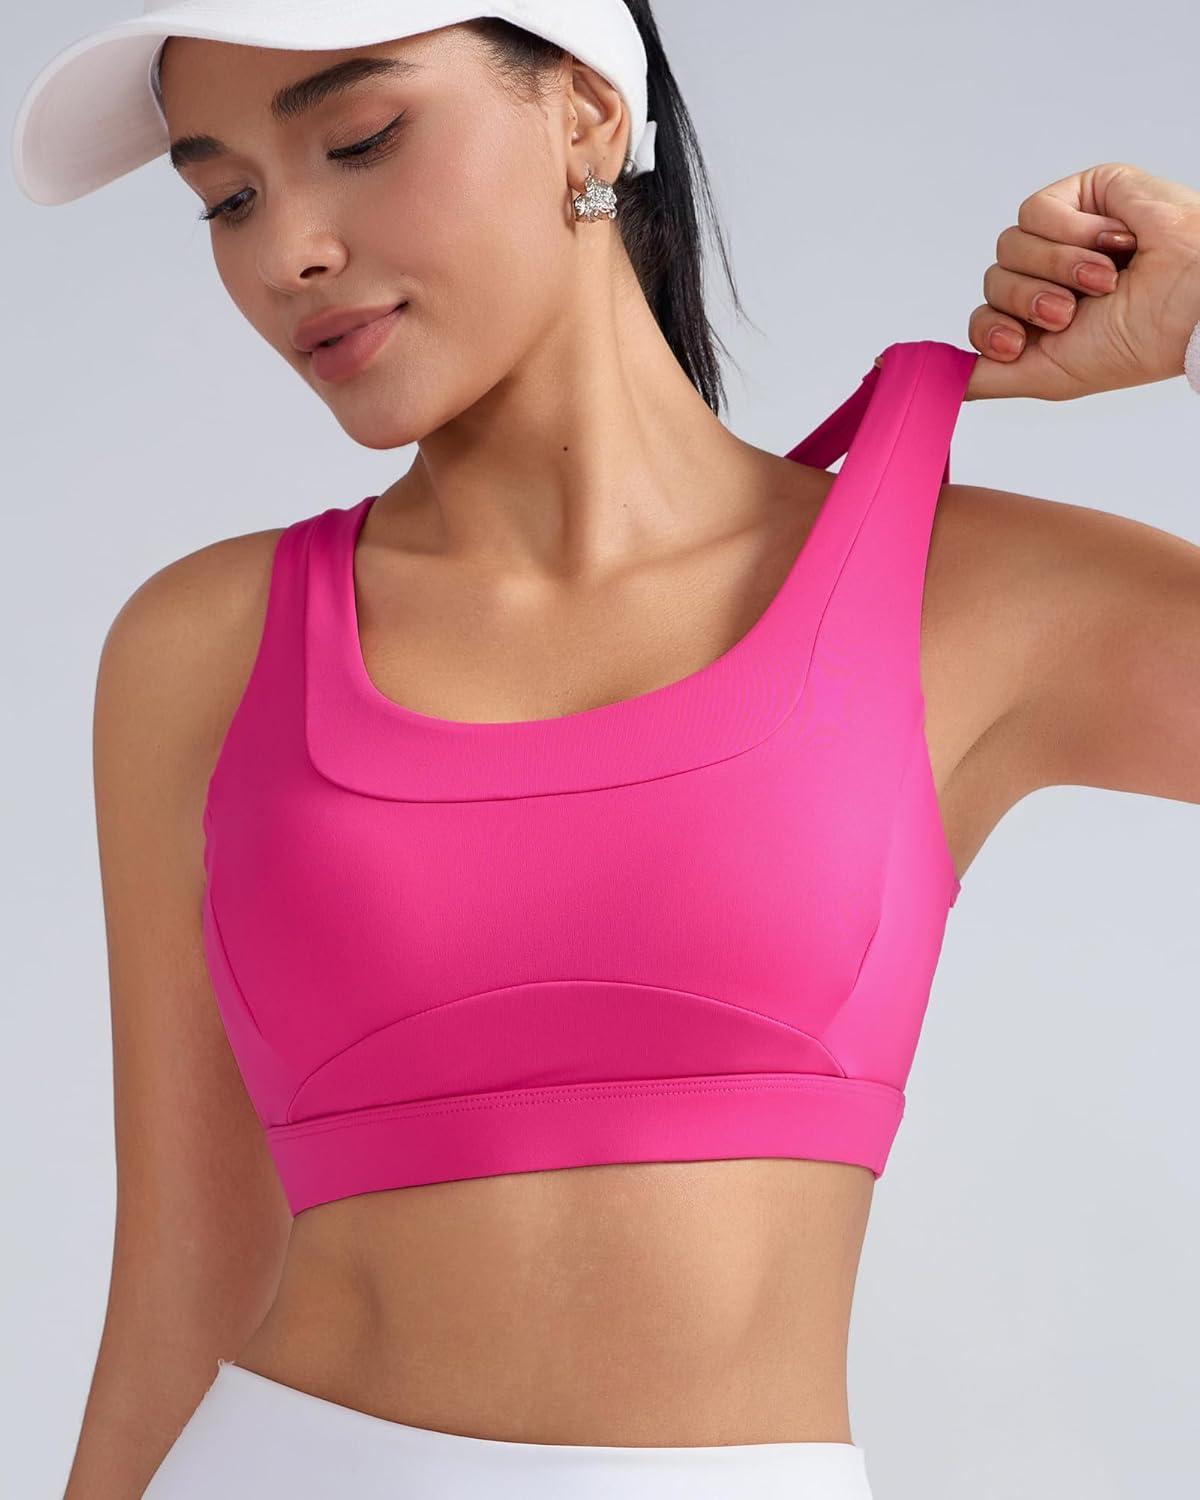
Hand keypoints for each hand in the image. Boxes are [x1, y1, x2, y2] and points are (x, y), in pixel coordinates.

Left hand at [963, 163, 1199, 400]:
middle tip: (1071, 311)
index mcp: (1040, 320)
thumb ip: (986, 378)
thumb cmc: (1136, 342)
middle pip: (993, 282)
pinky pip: (1036, 211)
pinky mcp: (1081, 196)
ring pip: (1008, 247)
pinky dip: (1070, 233)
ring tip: (1102, 279)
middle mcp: (1047, 278)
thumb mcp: (1048, 377)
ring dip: (1056, 268)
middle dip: (1029, 301)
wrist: (1191, 301)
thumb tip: (934, 381)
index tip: (1020, 342)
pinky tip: (1112, 243)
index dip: (992, 328)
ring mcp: (1063, 235)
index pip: (983, 317)